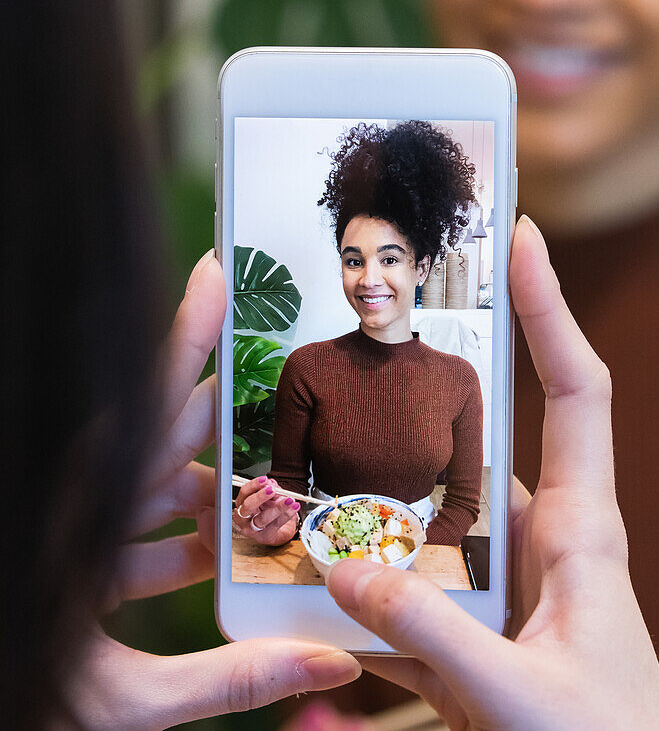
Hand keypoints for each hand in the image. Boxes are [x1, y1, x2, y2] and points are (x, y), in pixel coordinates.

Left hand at [65, 250, 359, 729]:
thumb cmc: (29, 693)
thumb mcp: (128, 701)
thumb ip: (226, 680)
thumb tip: (326, 659)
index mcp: (87, 515)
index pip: (148, 407)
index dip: (185, 337)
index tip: (215, 272)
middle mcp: (84, 503)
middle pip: (164, 435)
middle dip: (227, 414)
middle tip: (286, 380)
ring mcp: (79, 526)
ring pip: (156, 485)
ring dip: (213, 492)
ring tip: (275, 490)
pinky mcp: (78, 557)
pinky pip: (141, 531)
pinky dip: (184, 540)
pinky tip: (224, 555)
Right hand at [233, 475, 299, 544]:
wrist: (272, 529)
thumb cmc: (266, 509)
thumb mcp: (267, 496)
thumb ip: (268, 489)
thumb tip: (270, 484)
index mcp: (241, 504)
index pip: (244, 493)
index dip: (253, 485)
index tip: (265, 479)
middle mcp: (243, 518)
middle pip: (248, 507)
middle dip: (260, 497)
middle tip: (273, 490)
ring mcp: (252, 530)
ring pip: (262, 519)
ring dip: (278, 508)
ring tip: (290, 500)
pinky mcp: (264, 537)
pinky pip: (276, 525)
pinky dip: (286, 515)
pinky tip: (294, 508)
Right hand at [325, 217, 658, 730]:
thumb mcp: (520, 697)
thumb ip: (430, 634)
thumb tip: (343, 568)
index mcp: (584, 533)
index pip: (577, 392)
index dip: (551, 309)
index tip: (521, 237)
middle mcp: (544, 545)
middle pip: (474, 448)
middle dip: (413, 411)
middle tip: (353, 359)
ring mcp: (507, 590)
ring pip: (428, 527)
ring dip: (373, 522)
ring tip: (302, 496)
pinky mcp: (478, 638)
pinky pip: (412, 600)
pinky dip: (367, 605)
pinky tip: (314, 606)